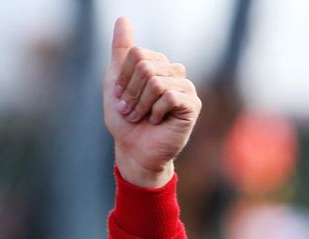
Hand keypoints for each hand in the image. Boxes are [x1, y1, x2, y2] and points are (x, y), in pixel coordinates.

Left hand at [103, 17, 200, 187]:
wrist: (134, 151)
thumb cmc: (126, 121)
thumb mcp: (116, 83)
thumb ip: (121, 51)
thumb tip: (123, 18)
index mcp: (158, 65)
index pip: (137, 54)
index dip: (124, 79)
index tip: (122, 98)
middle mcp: (174, 72)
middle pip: (146, 67)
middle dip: (131, 94)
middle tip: (131, 112)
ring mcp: (185, 87)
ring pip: (156, 82)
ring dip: (141, 105)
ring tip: (142, 118)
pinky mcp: (192, 105)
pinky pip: (170, 96)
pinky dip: (155, 112)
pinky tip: (157, 121)